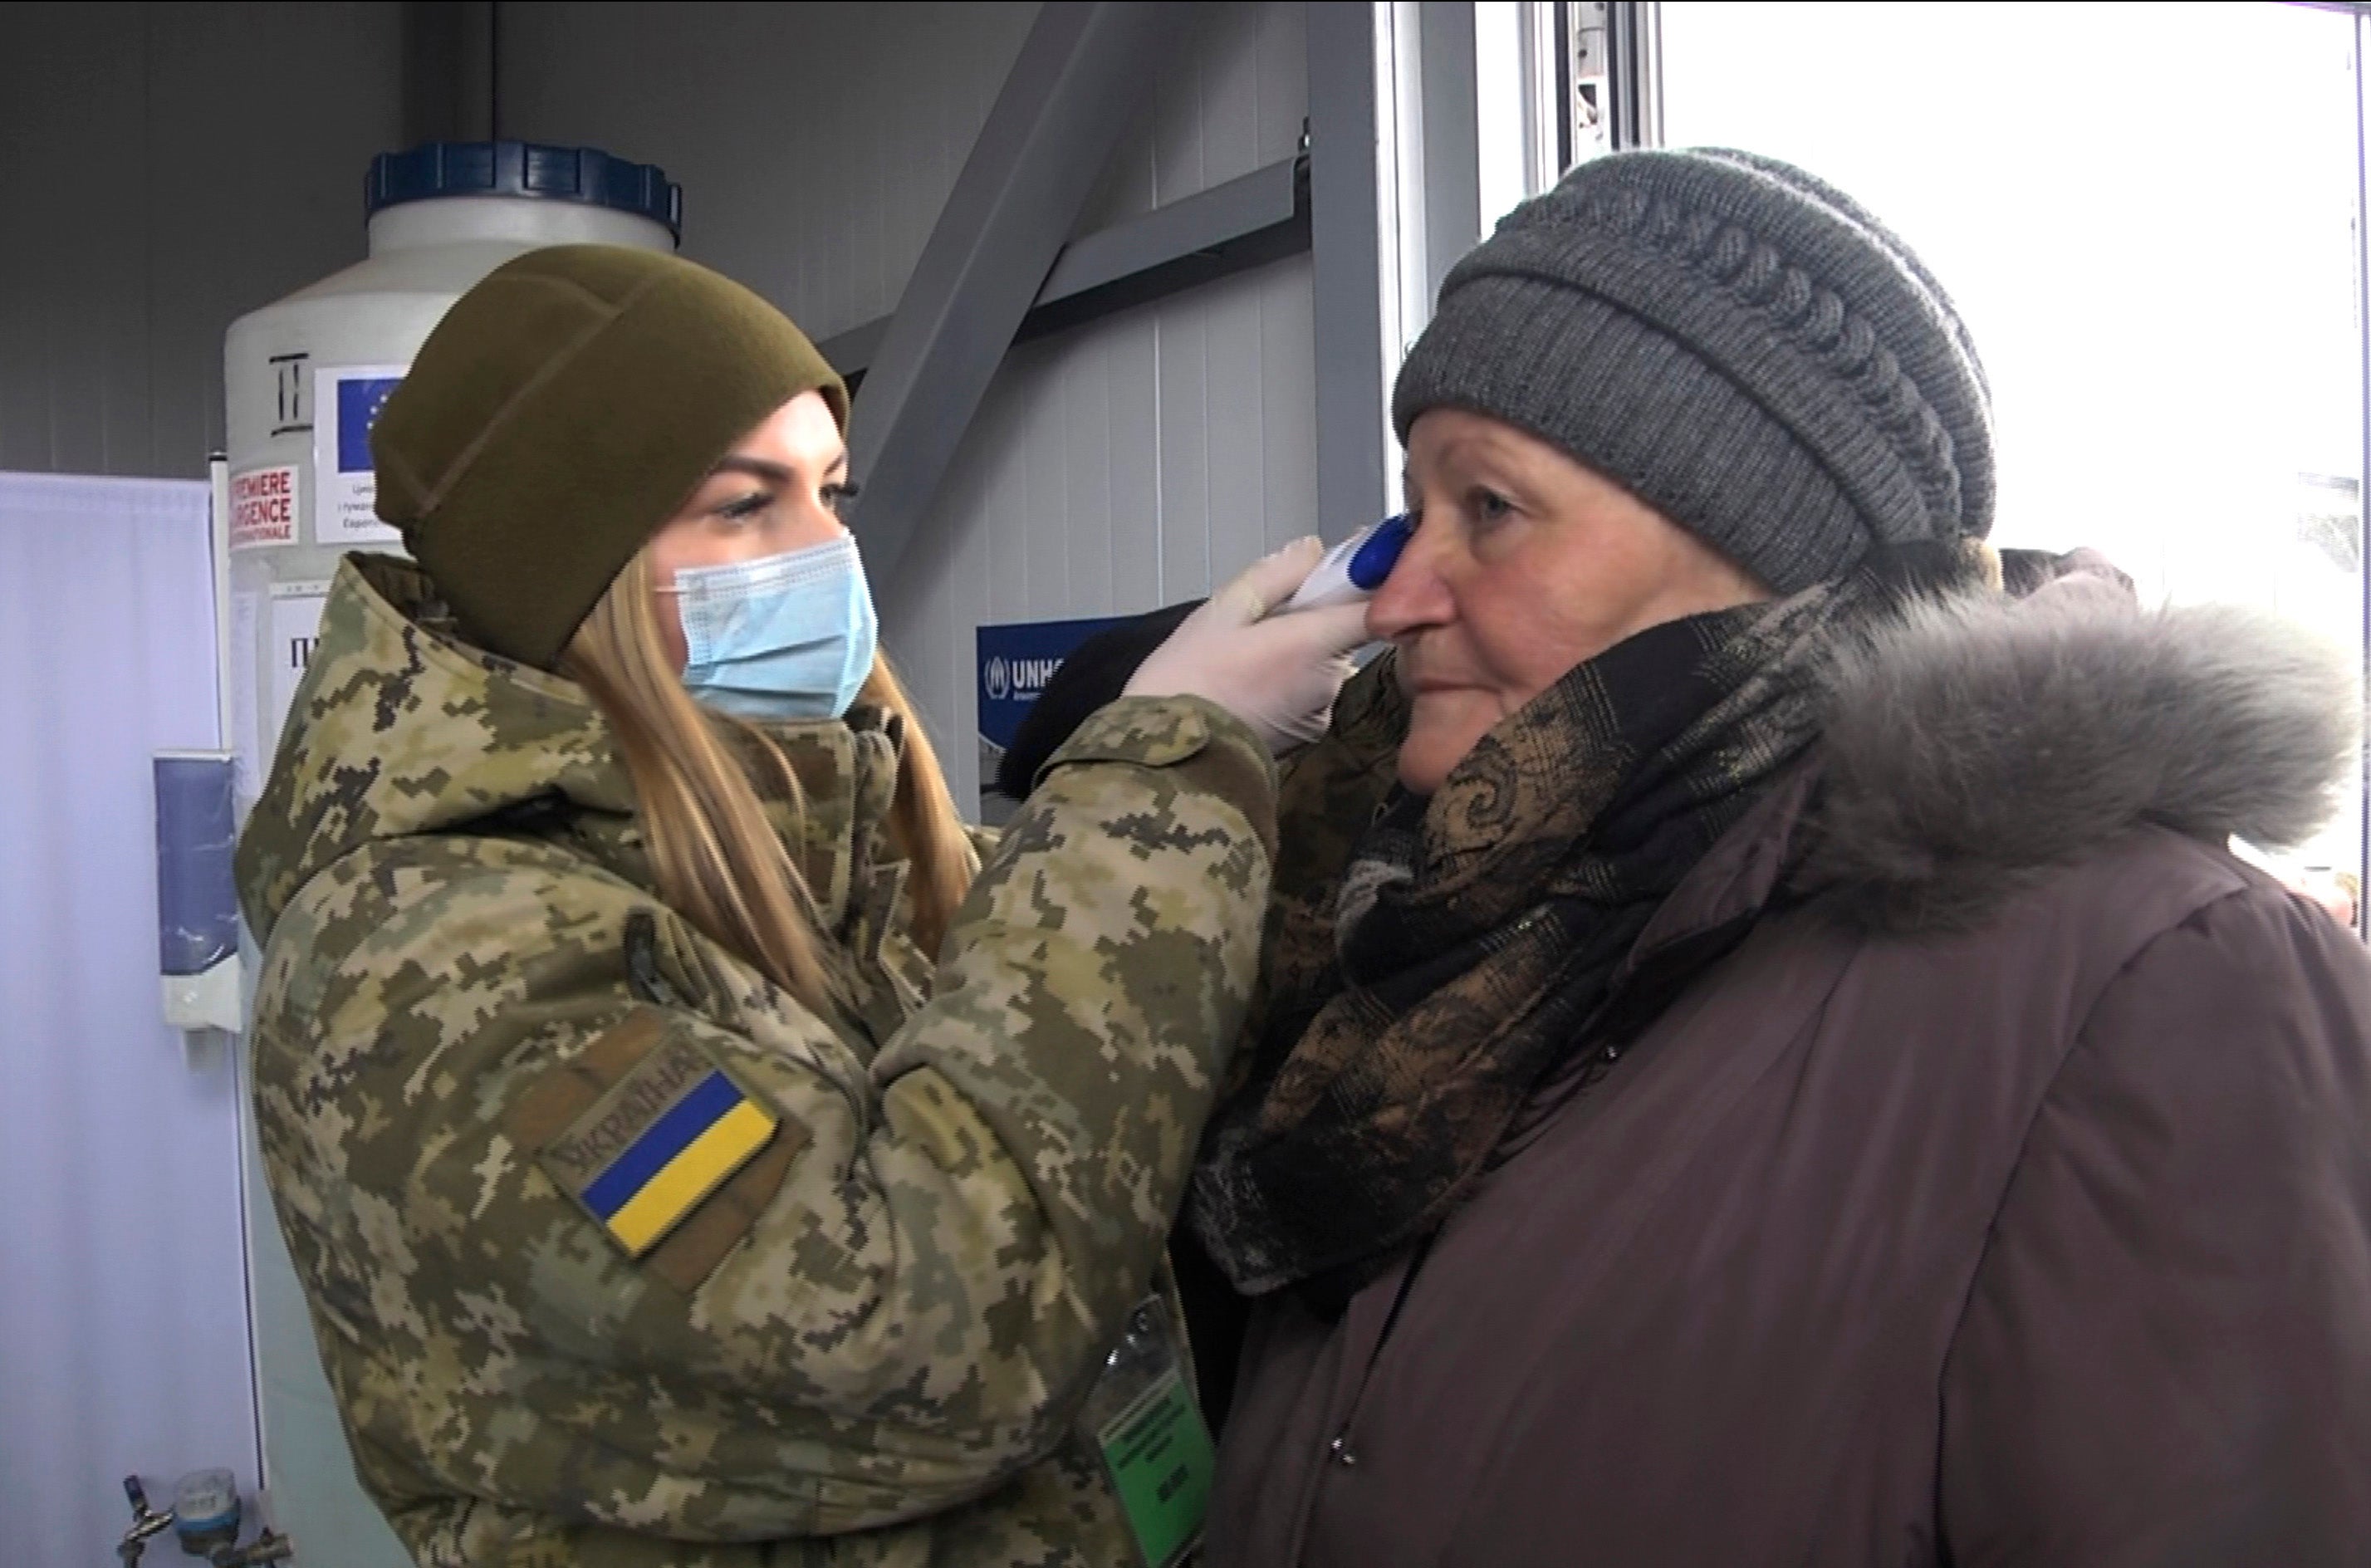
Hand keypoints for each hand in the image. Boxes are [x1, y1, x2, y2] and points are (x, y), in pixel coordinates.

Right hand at [1124, 538, 1371, 754]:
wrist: (1170, 755)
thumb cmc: (1190, 676)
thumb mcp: (1223, 610)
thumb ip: (1277, 575)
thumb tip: (1314, 551)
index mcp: (1315, 642)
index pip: (1375, 606)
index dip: (1369, 583)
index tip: (1348, 568)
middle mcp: (1330, 679)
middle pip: (1342, 634)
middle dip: (1314, 620)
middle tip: (1265, 618)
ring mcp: (1321, 712)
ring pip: (1323, 665)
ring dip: (1300, 654)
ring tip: (1247, 658)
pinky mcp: (1306, 736)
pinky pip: (1310, 695)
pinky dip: (1291, 685)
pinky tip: (1250, 686)